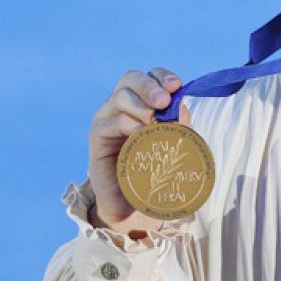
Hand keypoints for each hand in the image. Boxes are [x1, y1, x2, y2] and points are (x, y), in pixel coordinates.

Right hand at [87, 66, 188, 231]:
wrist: (131, 204)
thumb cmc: (154, 172)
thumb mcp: (171, 147)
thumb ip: (178, 127)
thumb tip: (183, 108)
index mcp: (141, 102)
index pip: (150, 77)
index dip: (162, 76)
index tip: (176, 86)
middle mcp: (121, 105)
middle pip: (130, 78)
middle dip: (149, 86)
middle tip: (164, 101)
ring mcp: (107, 118)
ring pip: (121, 97)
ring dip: (142, 106)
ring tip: (155, 123)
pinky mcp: (97, 136)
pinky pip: (113, 121)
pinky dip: (130, 125)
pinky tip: (141, 135)